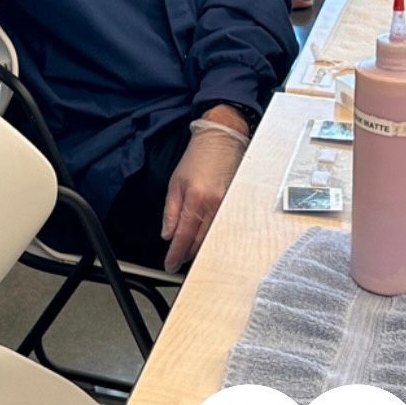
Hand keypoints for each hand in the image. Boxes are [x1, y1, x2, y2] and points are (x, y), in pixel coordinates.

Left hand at [160, 115, 247, 271]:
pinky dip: (214, 238)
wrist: (221, 139)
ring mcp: (229, 208)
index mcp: (196, 200)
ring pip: (213, 239)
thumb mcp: (175, 182)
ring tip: (190, 253)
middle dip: (188, 255)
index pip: (184, 236)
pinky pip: (224, 230)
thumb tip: (167, 235)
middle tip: (177, 261)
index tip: (170, 264)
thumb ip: (170, 211)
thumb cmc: (198, 157)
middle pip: (200, 242)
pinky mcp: (238, 206)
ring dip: (201, 249)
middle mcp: (214, 206)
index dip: (176, 254)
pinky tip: (207, 241)